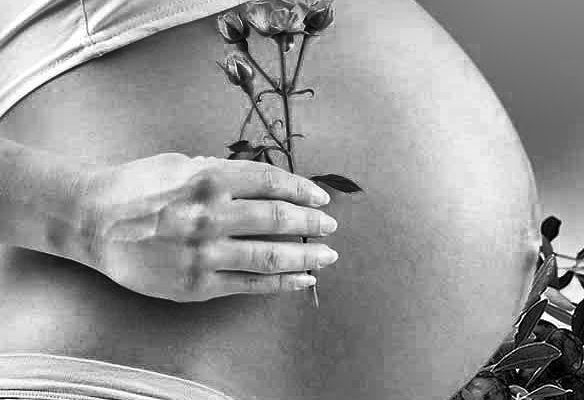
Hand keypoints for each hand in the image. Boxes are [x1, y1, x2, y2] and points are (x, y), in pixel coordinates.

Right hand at [75, 153, 338, 301]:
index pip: (272, 183)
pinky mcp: (197, 285)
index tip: (321, 198)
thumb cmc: (136, 187)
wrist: (92, 222)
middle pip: (278, 219)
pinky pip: (250, 285)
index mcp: (209, 179)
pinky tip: (303, 279)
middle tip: (330, 226)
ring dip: (306, 255)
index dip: (303, 190)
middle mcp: (211, 216)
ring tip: (326, 254)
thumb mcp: (181, 164)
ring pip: (270, 256)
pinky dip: (282, 283)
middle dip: (311, 223)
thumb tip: (266, 181)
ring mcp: (205, 253)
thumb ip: (224, 172)